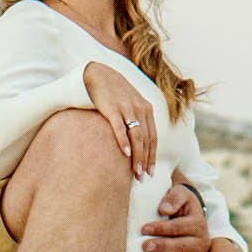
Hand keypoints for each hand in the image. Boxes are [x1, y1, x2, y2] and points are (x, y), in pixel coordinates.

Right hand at [82, 61, 158, 178]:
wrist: (98, 74)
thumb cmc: (114, 93)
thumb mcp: (130, 104)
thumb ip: (137, 121)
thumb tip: (137, 145)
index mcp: (147, 109)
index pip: (153, 138)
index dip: (152, 156)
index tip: (150, 172)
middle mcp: (140, 109)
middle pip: (146, 140)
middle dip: (145, 160)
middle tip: (142, 177)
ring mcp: (127, 108)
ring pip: (137, 136)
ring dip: (138, 156)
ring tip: (135, 172)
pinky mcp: (112, 108)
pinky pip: (120, 127)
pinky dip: (124, 141)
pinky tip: (125, 153)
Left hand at [141, 178, 211, 251]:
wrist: (189, 210)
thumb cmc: (182, 202)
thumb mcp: (180, 192)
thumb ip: (174, 197)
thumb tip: (164, 210)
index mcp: (198, 221)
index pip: (177, 227)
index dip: (161, 228)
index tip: (144, 229)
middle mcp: (203, 238)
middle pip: (182, 244)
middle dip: (163, 246)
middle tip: (145, 246)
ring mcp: (200, 251)